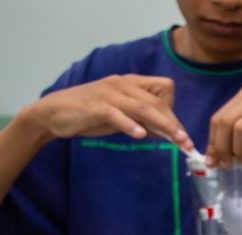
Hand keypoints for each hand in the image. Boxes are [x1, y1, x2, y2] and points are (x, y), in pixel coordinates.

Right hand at [22, 74, 193, 149]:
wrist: (54, 112)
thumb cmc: (89, 114)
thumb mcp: (120, 116)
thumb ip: (140, 120)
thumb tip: (163, 131)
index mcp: (130, 83)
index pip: (164, 90)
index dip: (174, 112)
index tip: (179, 135)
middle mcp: (122, 84)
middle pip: (158, 101)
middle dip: (174, 124)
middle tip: (187, 144)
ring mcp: (109, 93)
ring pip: (143, 107)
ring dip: (163, 124)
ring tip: (176, 140)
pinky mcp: (95, 106)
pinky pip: (117, 114)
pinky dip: (130, 124)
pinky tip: (140, 135)